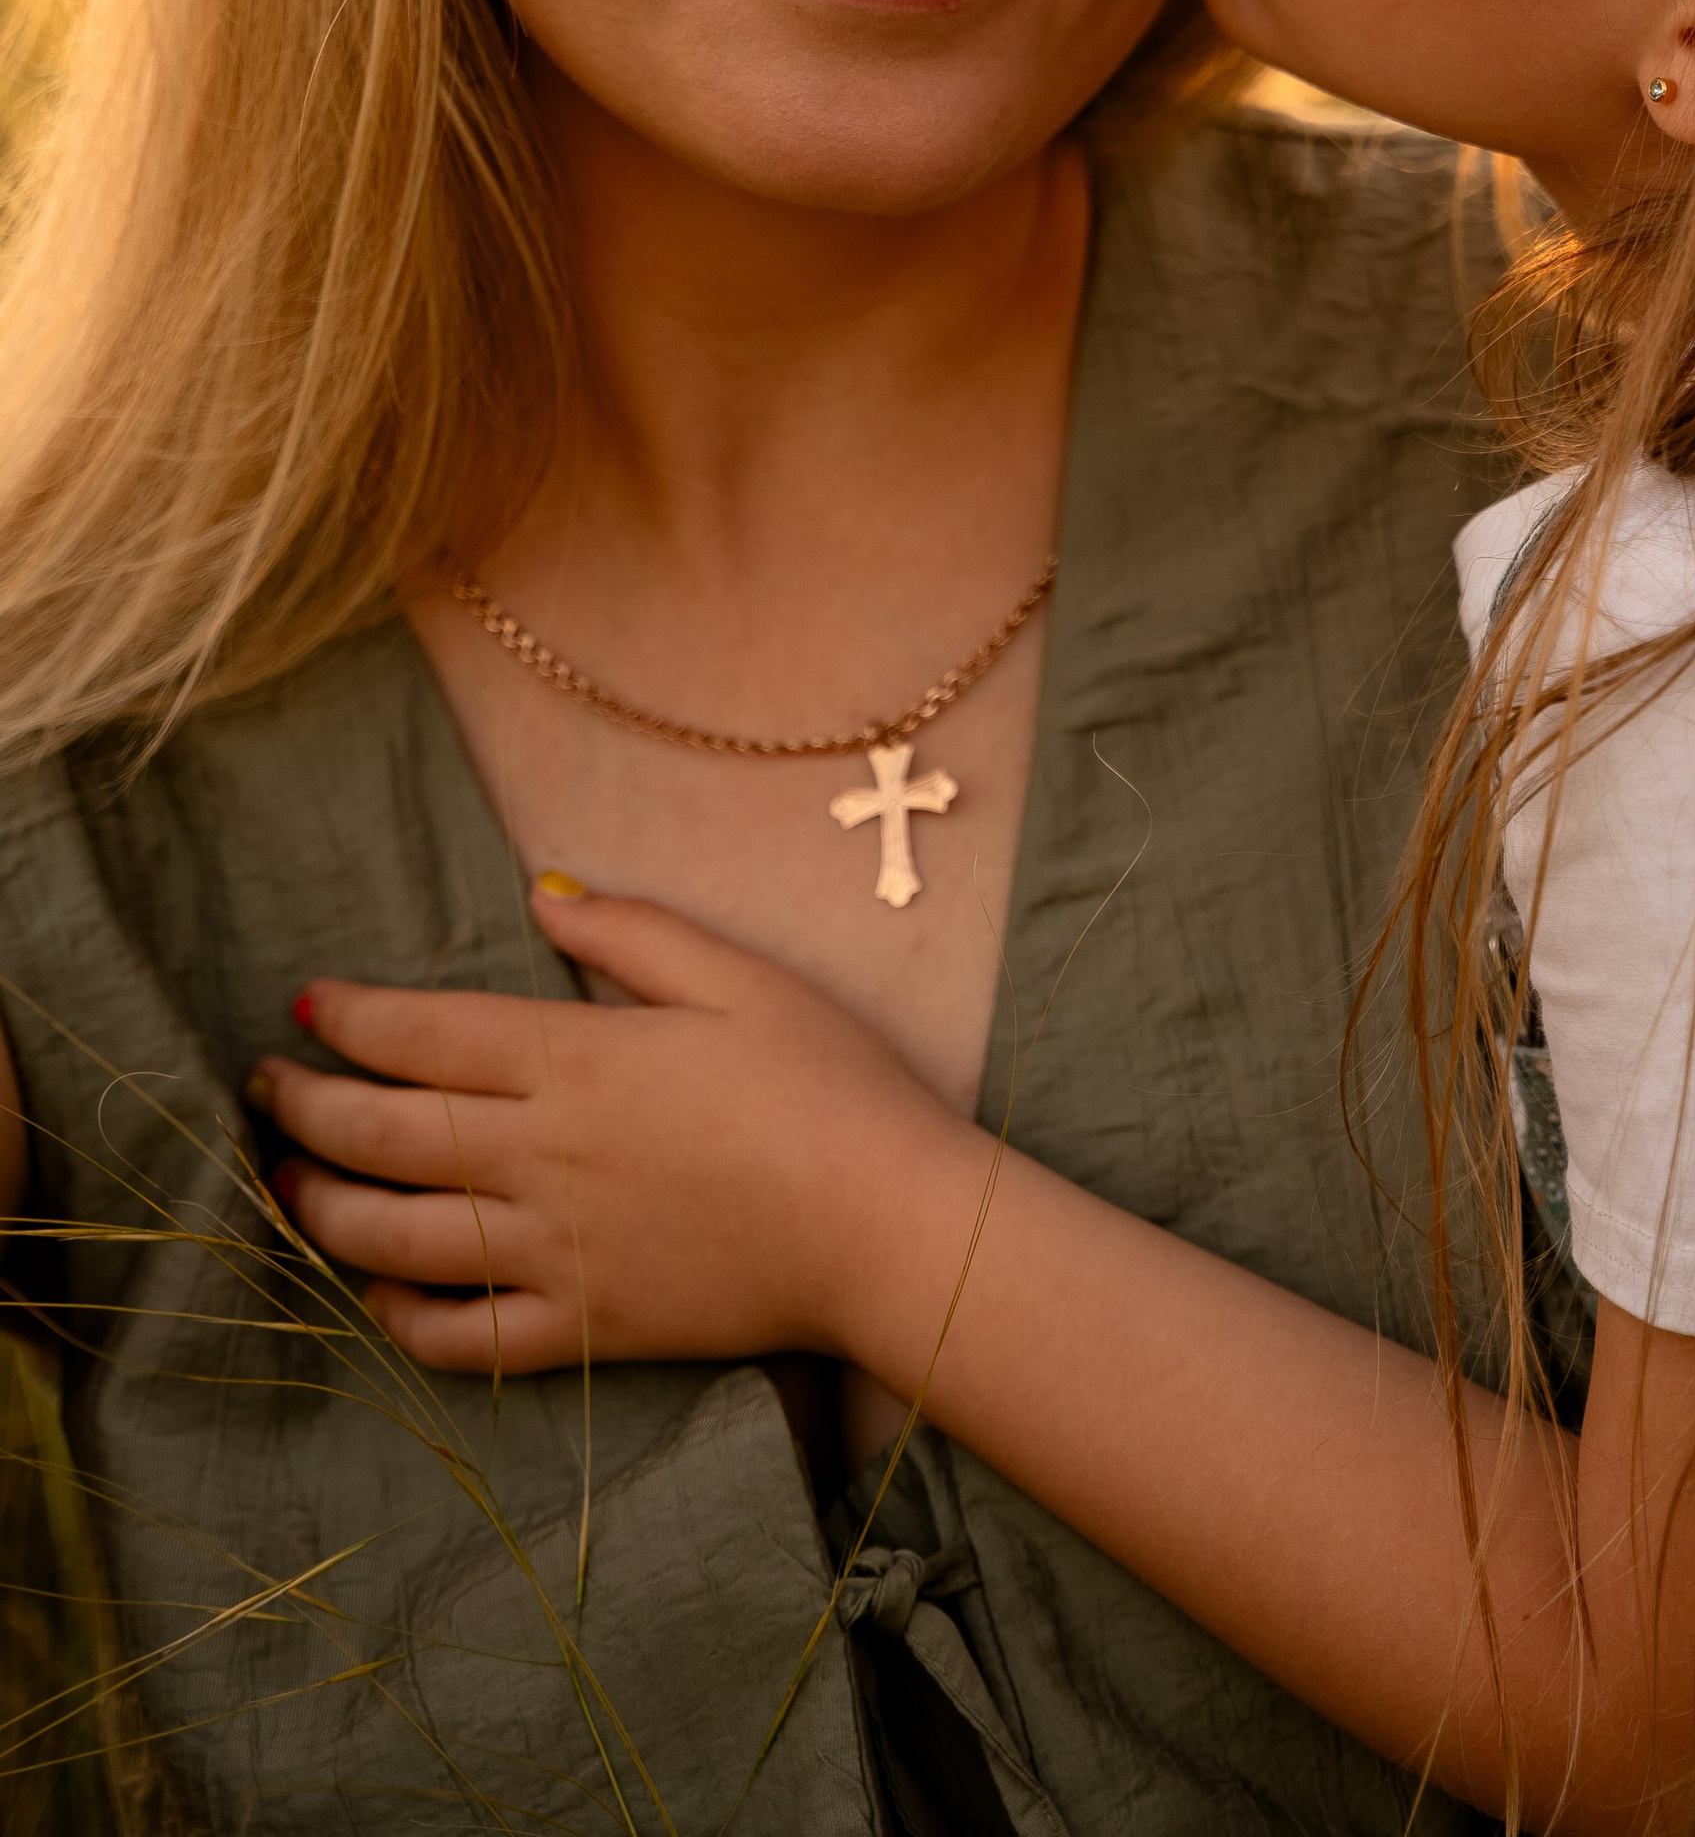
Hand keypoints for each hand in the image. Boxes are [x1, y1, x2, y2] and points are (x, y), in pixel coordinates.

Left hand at [251, 882, 985, 1376]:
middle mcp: (543, 1158)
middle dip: (304, 1110)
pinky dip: (402, 1317)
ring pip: (396, 1239)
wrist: (888, 1228)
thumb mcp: (741, 975)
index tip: (302, 1009)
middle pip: (384, 1135)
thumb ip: (633, 934)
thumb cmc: (831, 1083)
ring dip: (321, 1211)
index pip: (423, 1036)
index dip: (349, 1020)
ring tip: (287, 1188)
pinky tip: (379, 1290)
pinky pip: (461, 1339)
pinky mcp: (584, 1333)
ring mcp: (556, 1254)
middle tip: (265, 1091)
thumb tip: (539, 896)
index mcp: (577, 1060)